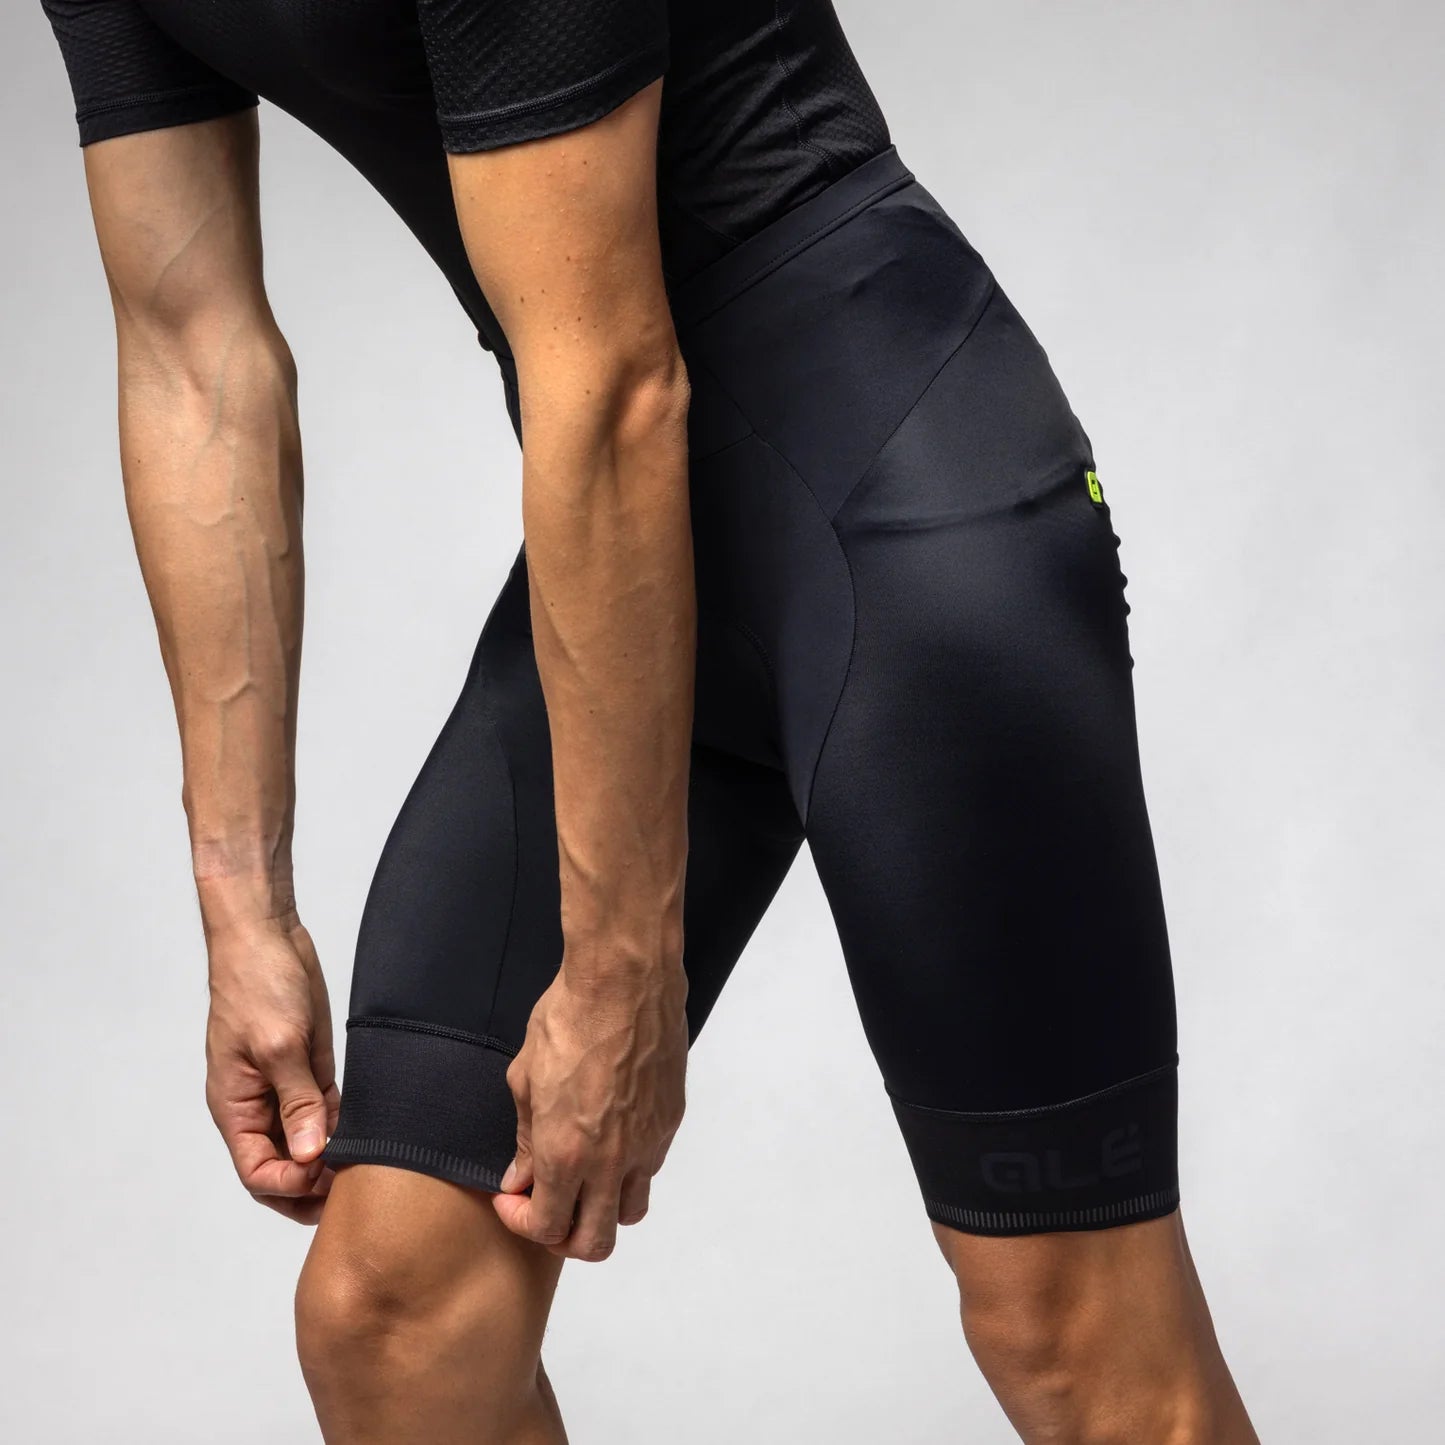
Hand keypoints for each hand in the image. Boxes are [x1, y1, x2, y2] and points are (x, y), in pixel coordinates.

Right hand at [203, 905, 340, 1223]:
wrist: (268, 938)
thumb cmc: (258, 985)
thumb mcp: (279, 1046)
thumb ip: (297, 1102)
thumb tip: (311, 1155)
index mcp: (236, 1109)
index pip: (257, 1173)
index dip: (291, 1184)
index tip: (326, 1174)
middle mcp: (259, 1108)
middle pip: (283, 1169)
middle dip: (313, 1186)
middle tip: (353, 1187)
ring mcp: (286, 1090)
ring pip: (308, 1146)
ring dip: (333, 1159)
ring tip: (367, 1165)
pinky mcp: (310, 1069)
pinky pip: (326, 1113)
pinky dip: (343, 1128)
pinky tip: (368, 1132)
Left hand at [493, 962, 687, 1260]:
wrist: (626, 980)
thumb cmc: (568, 1019)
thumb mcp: (526, 1077)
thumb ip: (526, 1137)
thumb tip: (522, 1175)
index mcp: (567, 1154)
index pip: (546, 1227)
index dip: (521, 1222)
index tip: (512, 1196)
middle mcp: (612, 1161)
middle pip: (594, 1243)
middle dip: (563, 1237)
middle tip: (547, 1207)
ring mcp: (648, 1144)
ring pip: (629, 1212)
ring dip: (602, 1209)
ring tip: (582, 1179)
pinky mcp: (670, 1120)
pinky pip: (650, 1166)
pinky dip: (628, 1169)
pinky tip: (610, 1136)